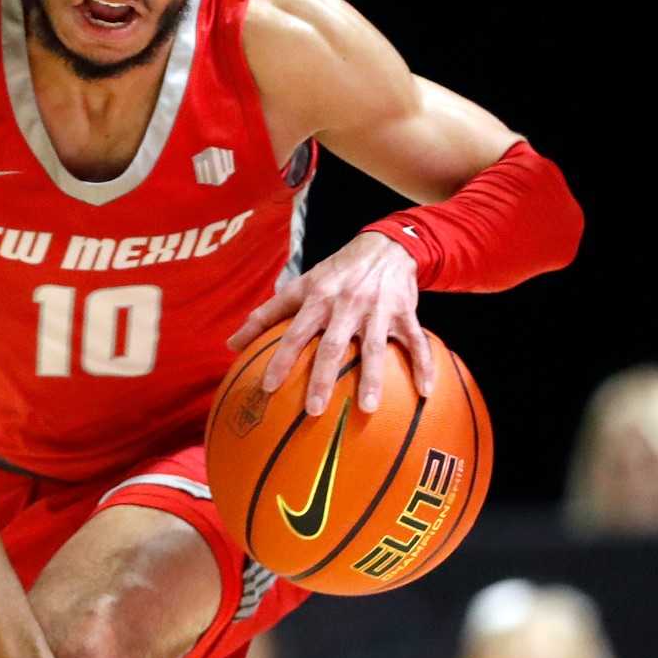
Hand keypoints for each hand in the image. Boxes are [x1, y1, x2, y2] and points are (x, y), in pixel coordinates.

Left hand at [227, 232, 434, 414]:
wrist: (384, 246)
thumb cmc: (335, 273)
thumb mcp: (299, 287)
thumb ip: (266, 316)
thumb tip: (230, 344)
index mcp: (317, 299)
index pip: (294, 334)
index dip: (281, 360)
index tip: (269, 388)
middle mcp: (345, 305)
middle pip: (331, 346)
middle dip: (322, 378)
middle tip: (314, 411)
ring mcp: (377, 311)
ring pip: (373, 348)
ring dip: (372, 379)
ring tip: (368, 409)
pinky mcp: (405, 313)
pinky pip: (416, 341)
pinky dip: (423, 365)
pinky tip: (426, 392)